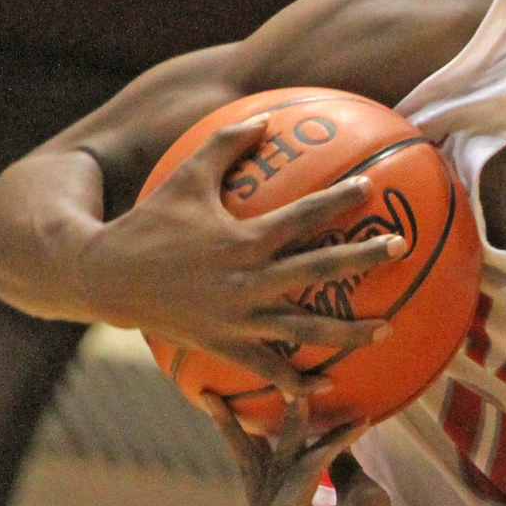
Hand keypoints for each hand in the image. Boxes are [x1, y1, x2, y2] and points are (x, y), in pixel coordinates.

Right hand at [82, 118, 405, 396]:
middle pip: (317, 270)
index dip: (336, 201)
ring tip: (388, 330)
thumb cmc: (150, 224)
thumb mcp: (184, 178)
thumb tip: (263, 119)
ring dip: (349, 332)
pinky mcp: (226, 346)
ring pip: (305, 330)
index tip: (369, 190)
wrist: (105, 278)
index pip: (300, 216)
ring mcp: (239, 318)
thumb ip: (224, 145)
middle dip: (362, 258)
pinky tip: (327, 386)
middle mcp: (247, 280)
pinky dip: (297, 383)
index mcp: (242, 239)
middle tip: (400, 247)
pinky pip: (269, 370)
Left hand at [202, 394, 413, 505]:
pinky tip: (249, 432)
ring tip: (214, 401)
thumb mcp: (366, 498)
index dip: (333, 440)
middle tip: (218, 388)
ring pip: (253, 473)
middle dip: (249, 422)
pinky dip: (262, 459)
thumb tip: (325, 433)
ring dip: (240, 437)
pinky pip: (262, 487)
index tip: (361, 418)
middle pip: (264, 465)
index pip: (305, 467)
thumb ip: (341, 461)